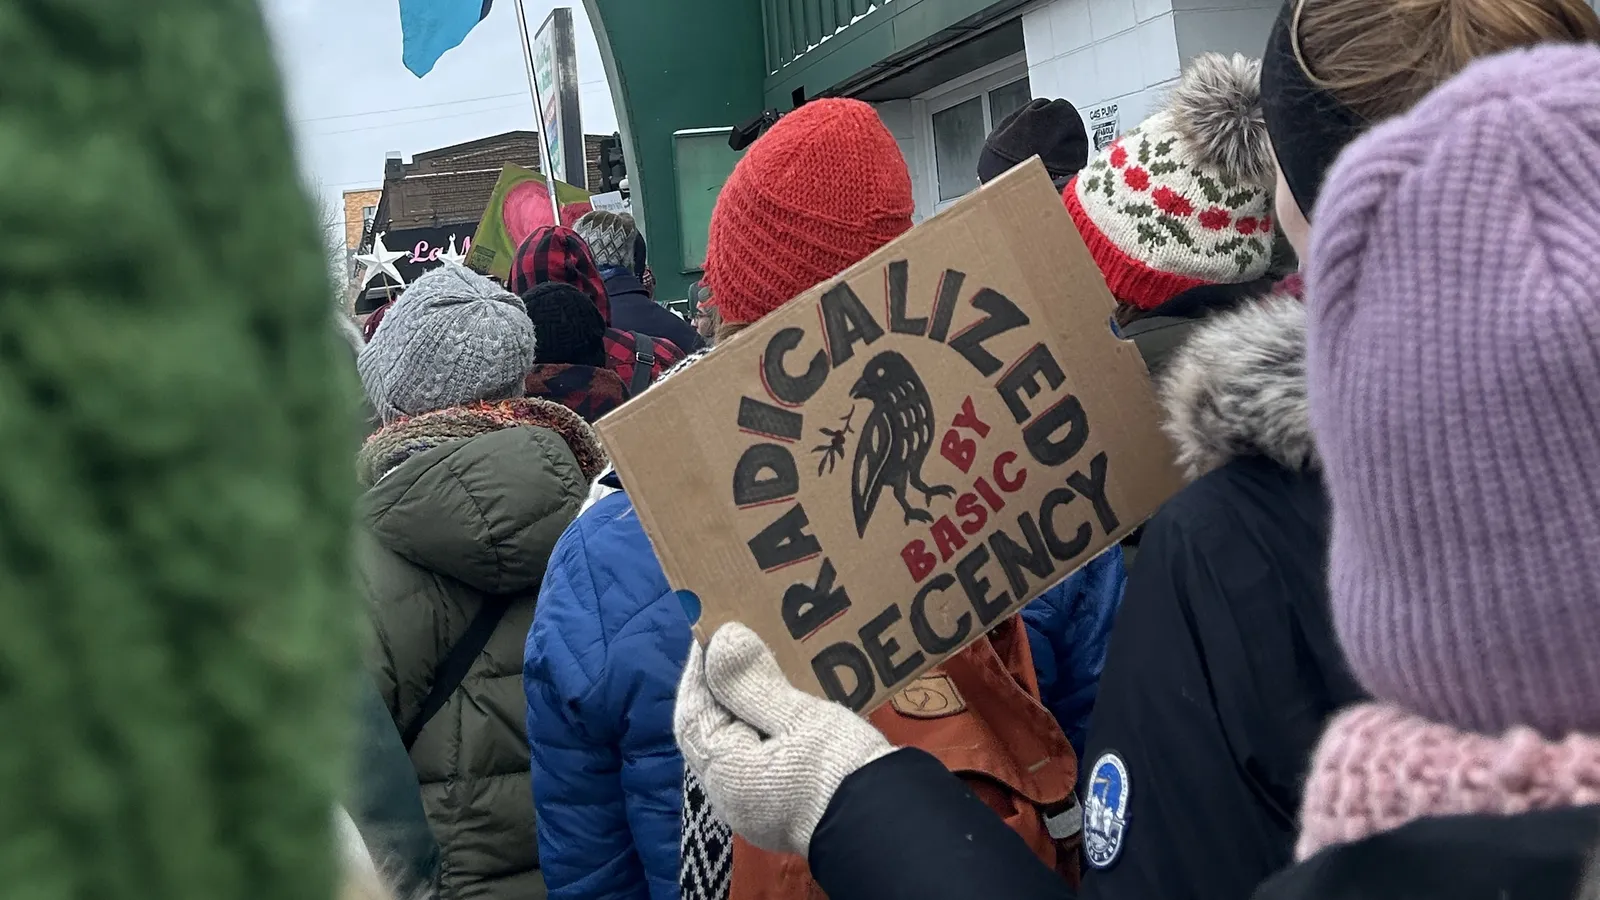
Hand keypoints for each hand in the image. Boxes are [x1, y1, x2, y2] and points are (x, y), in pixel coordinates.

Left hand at [674, 623, 893, 855]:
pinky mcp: (783, 804)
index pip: (694, 713)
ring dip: (745, 704)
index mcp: (725, 773)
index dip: (700, 670)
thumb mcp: (798, 719)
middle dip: (722, 685)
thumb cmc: (837, 770)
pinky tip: (783, 704)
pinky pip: (760, 755)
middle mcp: (732, 794)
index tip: (713, 631)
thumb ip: (753, 682)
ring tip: (762, 663)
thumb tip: (721, 639)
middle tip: (738, 641)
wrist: (885, 827)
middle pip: (713, 730)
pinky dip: (764, 725)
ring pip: (738, 742)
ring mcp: (757, 803)